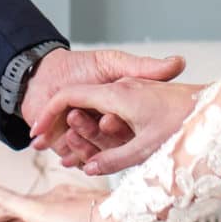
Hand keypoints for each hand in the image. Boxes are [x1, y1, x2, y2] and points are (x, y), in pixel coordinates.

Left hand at [22, 47, 186, 166]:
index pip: (129, 127)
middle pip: (109, 143)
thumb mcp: (113, 62)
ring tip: (70, 133)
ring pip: (91, 153)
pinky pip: (73, 159)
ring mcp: (90, 142)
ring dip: (80, 145)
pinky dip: (67, 155)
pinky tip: (60, 152)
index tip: (108, 118)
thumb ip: (143, 66)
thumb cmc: (79, 66)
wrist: (41, 74)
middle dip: (97, 136)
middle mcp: (109, 131)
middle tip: (86, 125)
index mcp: (124, 114)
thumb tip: (179, 62)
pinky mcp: (71, 150)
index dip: (120, 124)